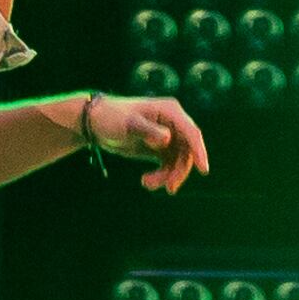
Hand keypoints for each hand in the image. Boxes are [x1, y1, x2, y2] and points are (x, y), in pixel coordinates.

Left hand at [84, 94, 210, 191]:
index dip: (199, 152)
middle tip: (168, 188)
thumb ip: (148, 130)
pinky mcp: (160, 148)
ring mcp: (168, 136)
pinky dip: (161, 176)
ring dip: (167, 176)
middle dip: (179, 171)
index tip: (203, 170)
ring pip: (178, 162)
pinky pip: (168, 166)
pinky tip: (146, 181)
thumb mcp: (128, 124)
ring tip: (147, 184)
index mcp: (170, 111)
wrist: (95, 124)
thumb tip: (168, 138)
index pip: (191, 133)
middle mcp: (173, 123)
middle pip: (187, 151)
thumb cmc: (111, 118)